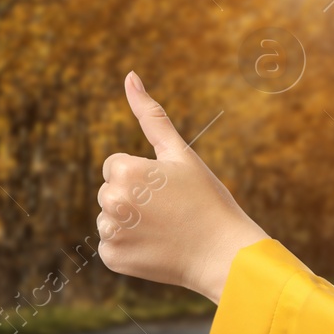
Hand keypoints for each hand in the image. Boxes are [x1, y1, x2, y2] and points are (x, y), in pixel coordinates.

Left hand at [97, 72, 267, 301]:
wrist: (224, 254)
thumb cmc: (207, 200)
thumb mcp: (181, 154)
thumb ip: (151, 115)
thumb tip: (129, 75)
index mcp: (125, 172)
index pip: (115, 167)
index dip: (142, 176)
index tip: (167, 190)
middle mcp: (112, 202)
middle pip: (109, 192)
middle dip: (133, 198)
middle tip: (168, 211)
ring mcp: (111, 233)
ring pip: (109, 219)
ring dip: (130, 223)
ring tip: (164, 230)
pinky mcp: (113, 258)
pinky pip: (112, 246)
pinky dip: (130, 249)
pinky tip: (156, 248)